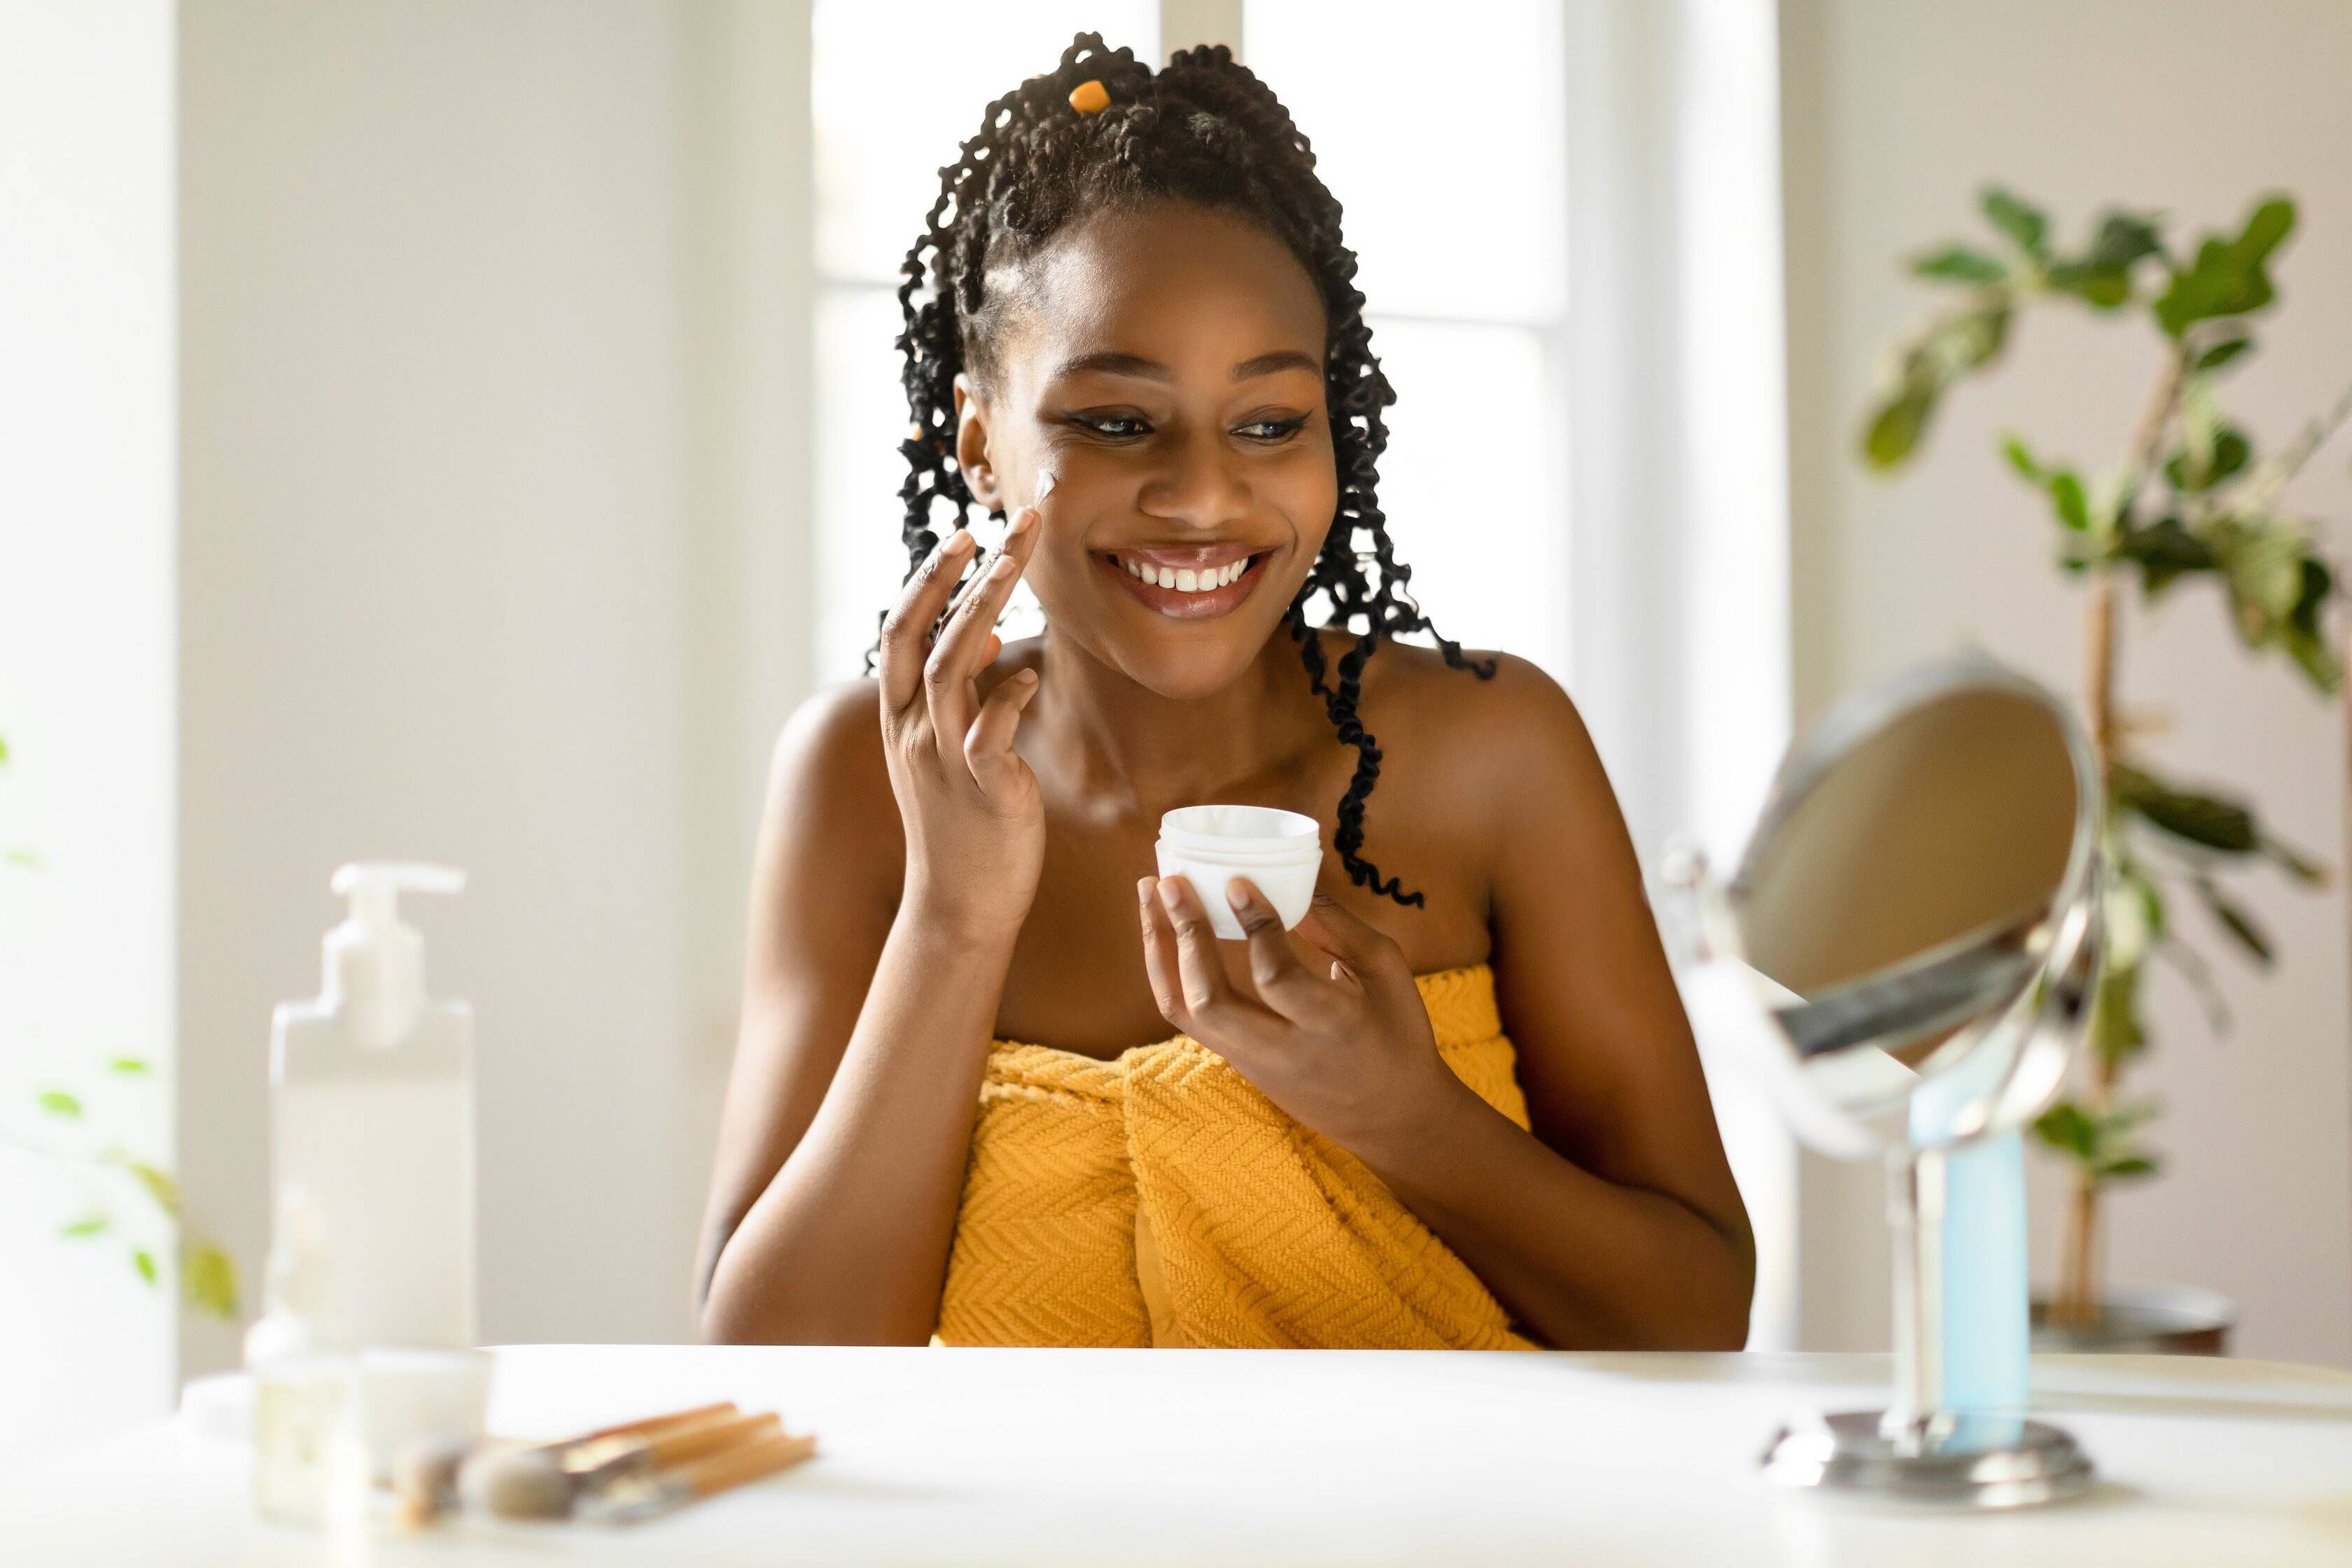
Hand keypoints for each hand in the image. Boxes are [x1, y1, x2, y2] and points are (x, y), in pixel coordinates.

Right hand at [878, 509, 1045, 936]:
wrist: (958, 906)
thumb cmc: (962, 823)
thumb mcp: (947, 751)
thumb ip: (960, 693)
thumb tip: (981, 634)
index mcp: (900, 718)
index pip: (900, 630)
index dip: (928, 579)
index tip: (963, 535)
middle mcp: (912, 732)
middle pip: (919, 634)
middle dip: (956, 575)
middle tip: (998, 529)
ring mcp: (942, 760)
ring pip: (950, 668)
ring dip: (982, 609)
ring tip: (1014, 565)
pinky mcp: (983, 789)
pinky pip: (990, 731)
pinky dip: (1008, 696)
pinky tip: (1028, 675)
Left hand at [1137, 874, 1461, 1158]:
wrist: (1391, 1119)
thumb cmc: (1398, 1034)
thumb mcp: (1387, 972)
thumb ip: (1337, 928)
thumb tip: (1287, 882)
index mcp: (1332, 1025)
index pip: (1278, 978)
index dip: (1255, 927)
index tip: (1236, 882)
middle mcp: (1282, 1051)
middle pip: (1210, 1000)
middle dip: (1183, 936)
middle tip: (1169, 881)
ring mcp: (1252, 1063)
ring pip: (1184, 1011)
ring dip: (1160, 950)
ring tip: (1150, 894)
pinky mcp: (1238, 1065)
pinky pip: (1188, 1019)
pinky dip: (1168, 972)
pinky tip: (1162, 932)